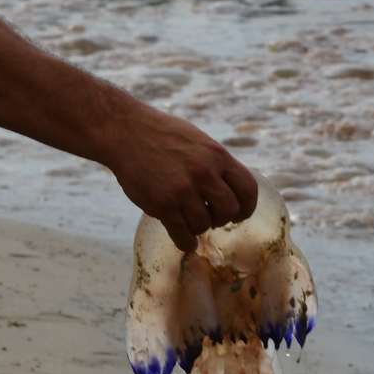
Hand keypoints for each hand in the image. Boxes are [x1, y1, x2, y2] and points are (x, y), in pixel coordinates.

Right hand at [105, 109, 257, 252]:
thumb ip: (217, 164)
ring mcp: (182, 190)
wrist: (126, 131)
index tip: (239, 214)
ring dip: (199, 227)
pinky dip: (187, 242)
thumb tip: (233, 190)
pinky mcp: (162, 204)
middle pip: (229, 210)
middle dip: (222, 218)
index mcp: (217, 156)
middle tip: (211, 216)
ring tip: (189, 220)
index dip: (246, 207)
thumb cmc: (163, 135)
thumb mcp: (199, 141)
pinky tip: (185, 240)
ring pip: (205, 224)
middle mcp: (204, 173)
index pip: (248, 190)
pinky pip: (183, 235)